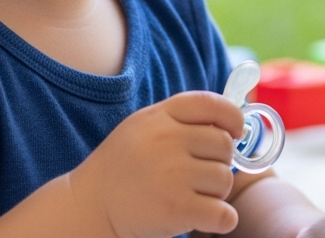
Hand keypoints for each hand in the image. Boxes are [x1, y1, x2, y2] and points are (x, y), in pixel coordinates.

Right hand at [69, 91, 244, 237]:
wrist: (90, 207)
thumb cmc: (125, 167)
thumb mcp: (145, 128)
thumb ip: (183, 120)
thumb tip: (234, 124)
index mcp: (160, 117)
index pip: (212, 105)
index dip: (233, 118)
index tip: (235, 132)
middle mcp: (166, 141)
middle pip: (224, 146)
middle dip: (218, 162)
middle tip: (196, 175)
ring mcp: (172, 176)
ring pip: (225, 181)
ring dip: (215, 193)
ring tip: (188, 195)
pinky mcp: (176, 210)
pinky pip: (224, 214)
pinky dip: (221, 219)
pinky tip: (204, 217)